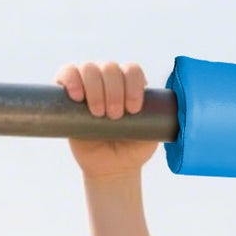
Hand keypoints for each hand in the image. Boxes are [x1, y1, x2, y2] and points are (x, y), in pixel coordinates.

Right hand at [54, 61, 160, 179]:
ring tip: (99, 114)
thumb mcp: (151, 137)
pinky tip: (77, 96)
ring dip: (96, 89)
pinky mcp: (68, 93)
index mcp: (130, 85)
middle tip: (115, 116)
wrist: (111, 167)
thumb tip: (169, 113)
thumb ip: (158, 123)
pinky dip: (71, 80)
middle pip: (110, 68)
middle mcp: (109, 80)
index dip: (133, 85)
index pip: (132, 70)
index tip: (134, 110)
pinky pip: (66, 73)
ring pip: (89, 68)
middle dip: (114, 92)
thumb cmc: (132, 150)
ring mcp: (88, 84)